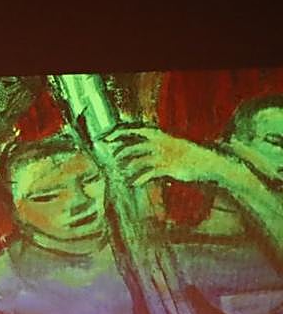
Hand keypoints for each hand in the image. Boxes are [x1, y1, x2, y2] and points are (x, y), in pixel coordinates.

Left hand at [102, 125, 231, 186]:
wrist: (206, 162)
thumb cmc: (185, 154)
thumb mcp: (169, 145)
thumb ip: (153, 144)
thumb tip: (135, 148)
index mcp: (160, 135)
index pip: (136, 130)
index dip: (120, 133)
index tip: (107, 138)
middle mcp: (160, 144)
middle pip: (134, 146)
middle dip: (120, 153)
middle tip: (112, 160)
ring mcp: (164, 156)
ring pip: (139, 161)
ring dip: (128, 168)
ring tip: (122, 174)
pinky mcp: (168, 168)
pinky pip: (149, 174)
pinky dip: (140, 179)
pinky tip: (134, 183)